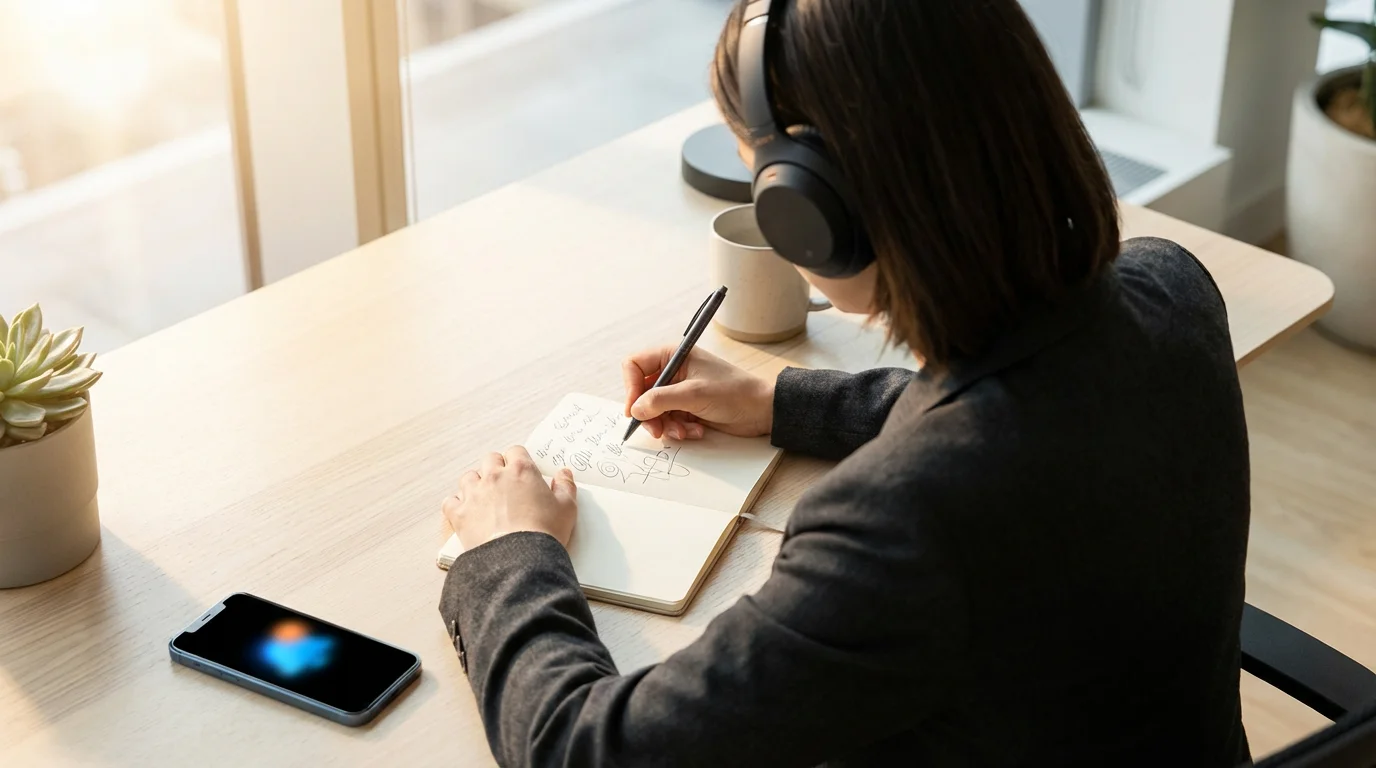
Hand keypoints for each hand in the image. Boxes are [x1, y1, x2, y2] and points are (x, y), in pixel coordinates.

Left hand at [443, 446, 577, 549]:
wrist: (519, 560)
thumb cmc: (544, 533)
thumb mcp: (567, 508)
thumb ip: (566, 486)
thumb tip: (564, 474)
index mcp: (521, 471)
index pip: (515, 451)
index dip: (518, 460)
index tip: (522, 471)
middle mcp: (494, 476)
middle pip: (490, 460)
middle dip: (497, 468)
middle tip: (505, 485)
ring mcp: (474, 494)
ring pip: (468, 477)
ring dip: (476, 484)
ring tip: (485, 498)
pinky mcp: (459, 514)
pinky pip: (450, 501)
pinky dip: (457, 505)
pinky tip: (466, 512)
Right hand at [621, 346, 773, 439]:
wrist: (761, 411)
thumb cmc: (733, 392)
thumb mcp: (693, 394)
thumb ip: (660, 400)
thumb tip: (635, 410)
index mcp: (672, 355)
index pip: (634, 366)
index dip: (630, 388)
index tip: (634, 410)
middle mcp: (673, 371)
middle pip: (641, 393)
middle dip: (649, 414)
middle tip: (657, 430)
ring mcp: (679, 391)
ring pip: (654, 411)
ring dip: (666, 425)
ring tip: (684, 431)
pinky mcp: (687, 408)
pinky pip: (669, 421)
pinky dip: (678, 429)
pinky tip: (695, 431)